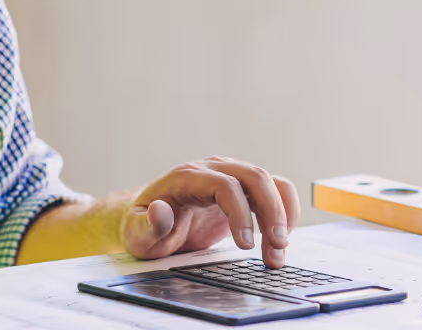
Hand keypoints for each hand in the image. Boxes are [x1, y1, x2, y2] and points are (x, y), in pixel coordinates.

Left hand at [121, 156, 299, 267]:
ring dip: (282, 214)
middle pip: (254, 177)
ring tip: (278, 251)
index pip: (224, 185)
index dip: (239, 213)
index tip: (245, 246)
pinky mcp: (242, 190)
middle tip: (277, 247)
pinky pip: (273, 190)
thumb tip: (159, 211)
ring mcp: (230, 176)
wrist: (149, 220)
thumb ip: (147, 225)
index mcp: (187, 178)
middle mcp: (212, 170)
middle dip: (271, 211)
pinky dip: (284, 211)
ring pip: (269, 182)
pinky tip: (280, 238)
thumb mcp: (136, 233)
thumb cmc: (143, 226)